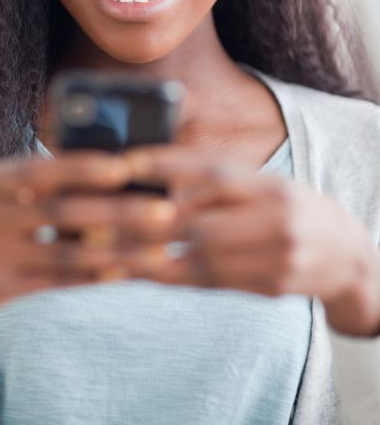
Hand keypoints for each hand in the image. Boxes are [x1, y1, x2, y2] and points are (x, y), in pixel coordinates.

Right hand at [0, 151, 175, 347]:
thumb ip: (36, 179)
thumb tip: (105, 168)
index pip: (42, 168)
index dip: (85, 167)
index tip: (126, 167)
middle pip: (63, 211)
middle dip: (117, 212)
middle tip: (163, 212)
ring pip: (67, 252)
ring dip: (118, 251)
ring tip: (158, 249)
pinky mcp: (0, 288)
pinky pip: (58, 281)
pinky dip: (95, 276)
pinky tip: (126, 272)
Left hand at [122, 145, 379, 336]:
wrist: (345, 254)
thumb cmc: (287, 210)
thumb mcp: (260, 184)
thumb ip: (214, 181)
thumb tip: (153, 178)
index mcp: (266, 183)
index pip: (209, 171)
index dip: (165, 165)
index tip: (125, 162)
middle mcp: (273, 216)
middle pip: (199, 219)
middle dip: (147, 219)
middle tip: (103, 215)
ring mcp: (275, 255)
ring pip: (200, 257)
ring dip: (150, 255)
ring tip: (111, 248)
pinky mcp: (270, 286)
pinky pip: (211, 283)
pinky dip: (172, 276)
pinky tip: (142, 271)